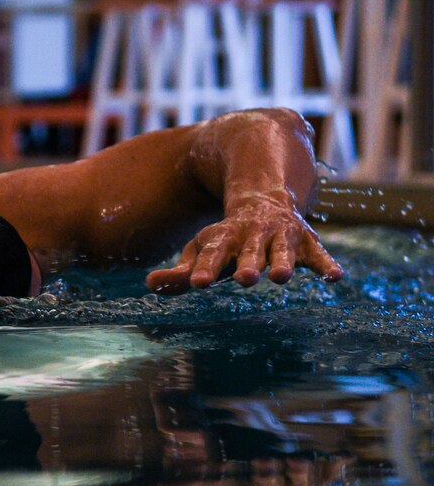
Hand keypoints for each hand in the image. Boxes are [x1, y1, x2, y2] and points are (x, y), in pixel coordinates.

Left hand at [145, 194, 342, 294]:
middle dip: (247, 264)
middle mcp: (253, 235)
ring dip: (283, 262)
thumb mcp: (201, 251)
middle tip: (244, 279)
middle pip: (248, 251)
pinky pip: (319, 254)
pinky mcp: (306, 242)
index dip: (204, 268)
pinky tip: (335, 277)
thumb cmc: (226, 238)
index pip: (211, 253)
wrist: (265, 201)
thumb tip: (150, 284)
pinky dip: (326, 264)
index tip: (196, 284)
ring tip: (281, 277)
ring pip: (282, 251)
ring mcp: (281, 237)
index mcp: (224, 238)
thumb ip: (179, 273)